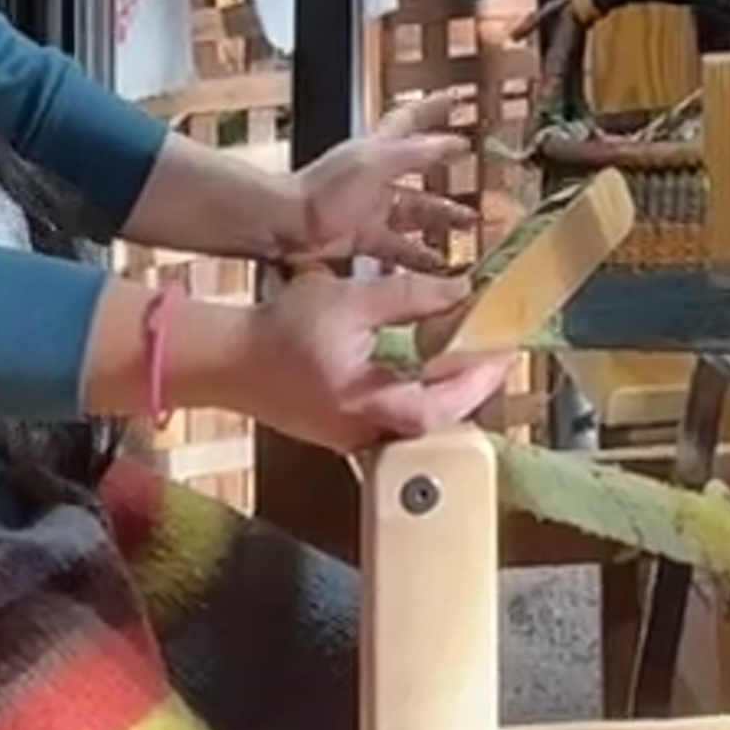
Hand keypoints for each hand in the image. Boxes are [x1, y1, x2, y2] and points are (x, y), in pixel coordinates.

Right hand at [197, 269, 505, 457]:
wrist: (226, 360)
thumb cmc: (280, 330)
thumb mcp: (348, 300)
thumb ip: (407, 296)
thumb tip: (461, 292)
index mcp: (366, 404)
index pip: (442, 407)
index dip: (479, 383)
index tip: (504, 355)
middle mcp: (363, 432)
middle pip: (436, 425)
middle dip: (470, 392)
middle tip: (495, 358)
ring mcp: (350, 437)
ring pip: (415, 427)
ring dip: (446, 397)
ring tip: (471, 363)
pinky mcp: (340, 432)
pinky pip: (392, 422)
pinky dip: (418, 398)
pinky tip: (426, 373)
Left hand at [284, 93, 479, 275]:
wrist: (286, 225)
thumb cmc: (323, 189)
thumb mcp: (373, 164)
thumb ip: (412, 154)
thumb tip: (449, 142)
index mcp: (378, 149)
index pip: (410, 120)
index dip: (431, 109)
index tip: (454, 100)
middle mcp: (376, 175)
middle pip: (419, 173)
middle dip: (446, 181)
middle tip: (477, 188)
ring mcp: (370, 208)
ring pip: (413, 213)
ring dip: (439, 221)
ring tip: (468, 230)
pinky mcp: (362, 238)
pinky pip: (397, 248)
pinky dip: (418, 257)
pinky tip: (437, 266)